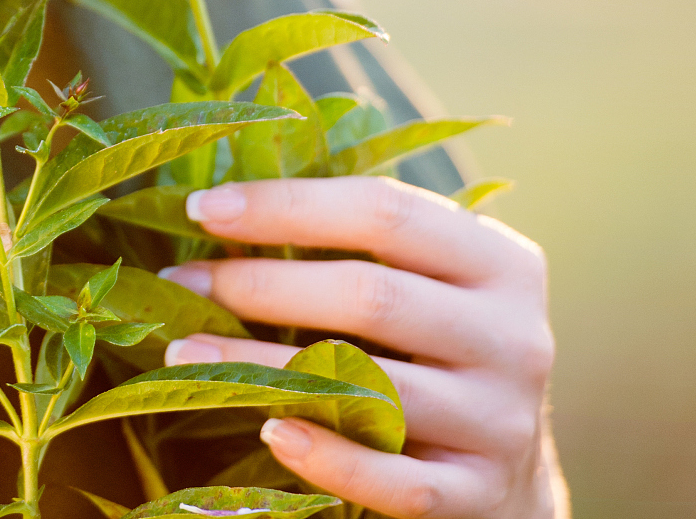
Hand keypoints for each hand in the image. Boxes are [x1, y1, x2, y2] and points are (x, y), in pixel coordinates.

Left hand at [159, 177, 568, 518]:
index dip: (288, 205)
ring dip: (263, 368)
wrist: (507, 475)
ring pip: (373, 390)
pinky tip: (268, 429)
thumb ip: (358, 247)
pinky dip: (329, 458)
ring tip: (186, 351)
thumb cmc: (436, 352)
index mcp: (500, 262)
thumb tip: (223, 207)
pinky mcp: (479, 492)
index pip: (385, 211)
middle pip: (372, 296)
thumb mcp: (426, 285)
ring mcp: (501, 421)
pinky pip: (395, 481)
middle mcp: (512, 337)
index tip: (204, 209)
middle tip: (183, 283)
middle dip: (261, 285)